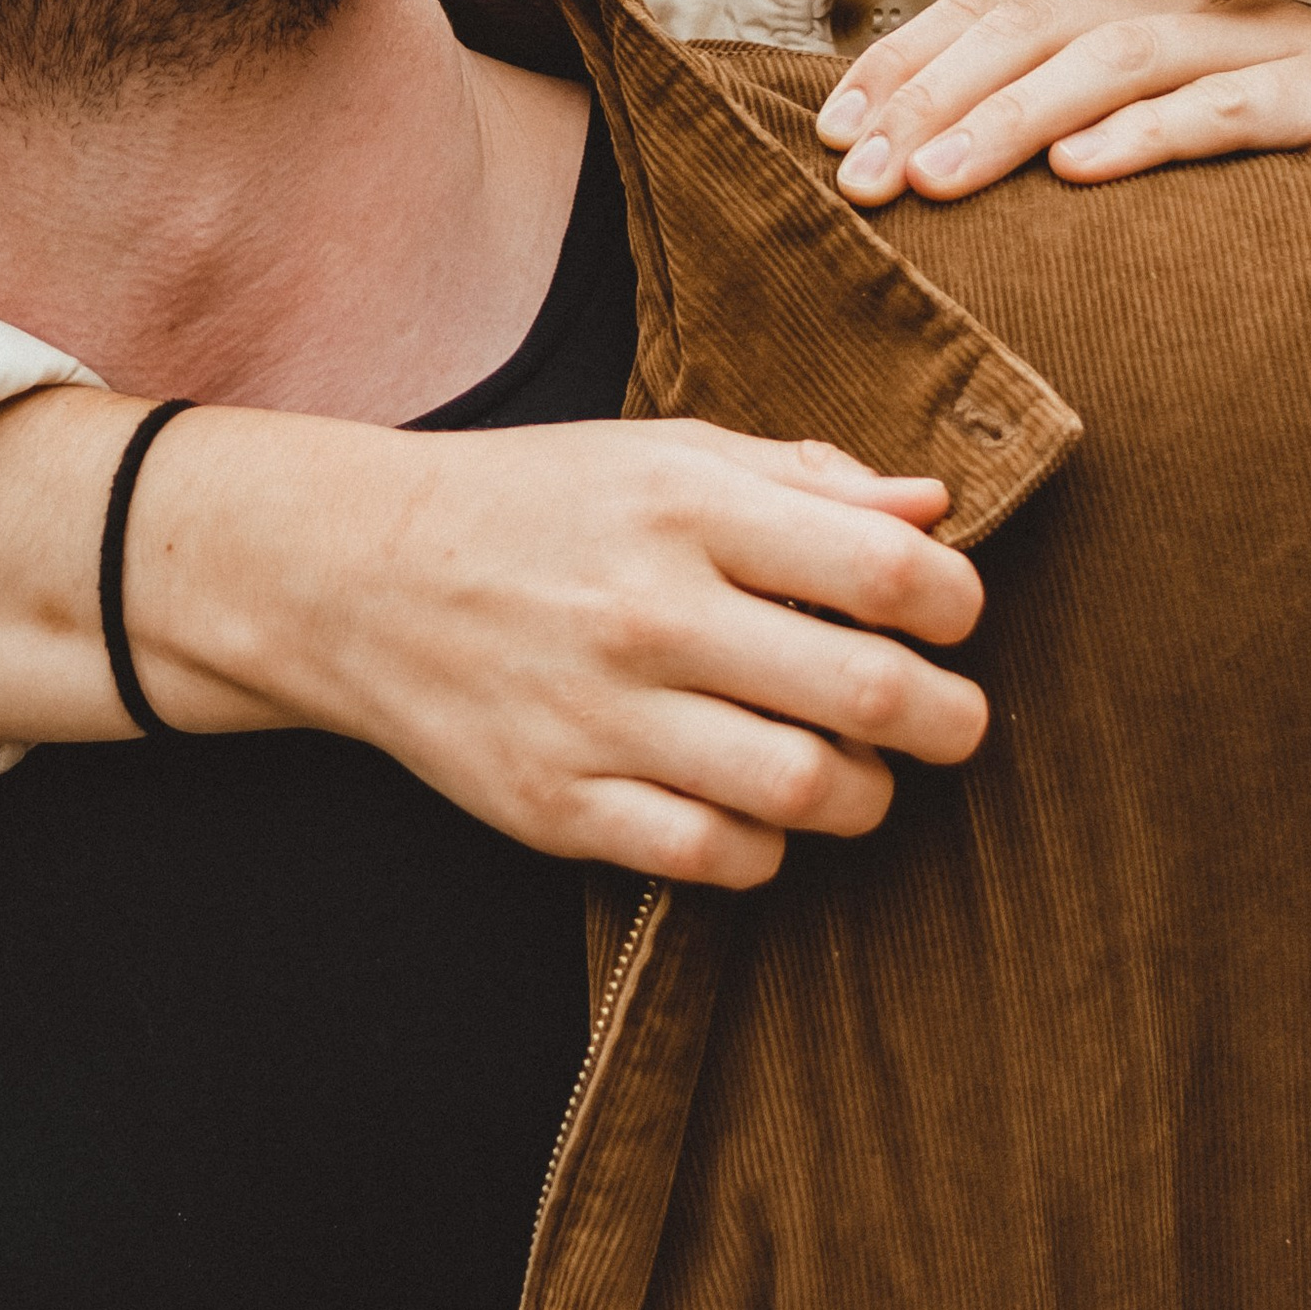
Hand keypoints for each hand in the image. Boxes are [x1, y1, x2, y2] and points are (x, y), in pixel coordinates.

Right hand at [134, 407, 989, 887]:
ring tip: (858, 771)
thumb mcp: (666, 452)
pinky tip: (759, 809)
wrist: (354, 573)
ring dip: (866, 795)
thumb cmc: (538, 502)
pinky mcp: (557, 807)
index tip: (951, 617)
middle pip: (866, 694)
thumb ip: (805, 479)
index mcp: (686, 507)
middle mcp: (647, 611)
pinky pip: (716, 857)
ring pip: (804, 793)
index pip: (886, 572)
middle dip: (946, 720)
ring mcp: (599, 718)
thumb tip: (935, 513)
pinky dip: (767, 847)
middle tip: (949, 720)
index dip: (957, 605)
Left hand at [813, 0, 1310, 266]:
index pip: (990, 13)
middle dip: (931, 97)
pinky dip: (1152, 133)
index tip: (827, 135)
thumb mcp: (1170, 135)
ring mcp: (1262, 47)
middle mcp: (1184, 13)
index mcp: (1132, 13)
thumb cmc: (1300, 153)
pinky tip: (1086, 169)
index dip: (903, 63)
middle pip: (1031, 31)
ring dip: (1012, 117)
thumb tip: (934, 180)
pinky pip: (1231, 110)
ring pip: (1113, 62)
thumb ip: (1073, 137)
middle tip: (856, 174)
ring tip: (934, 178)